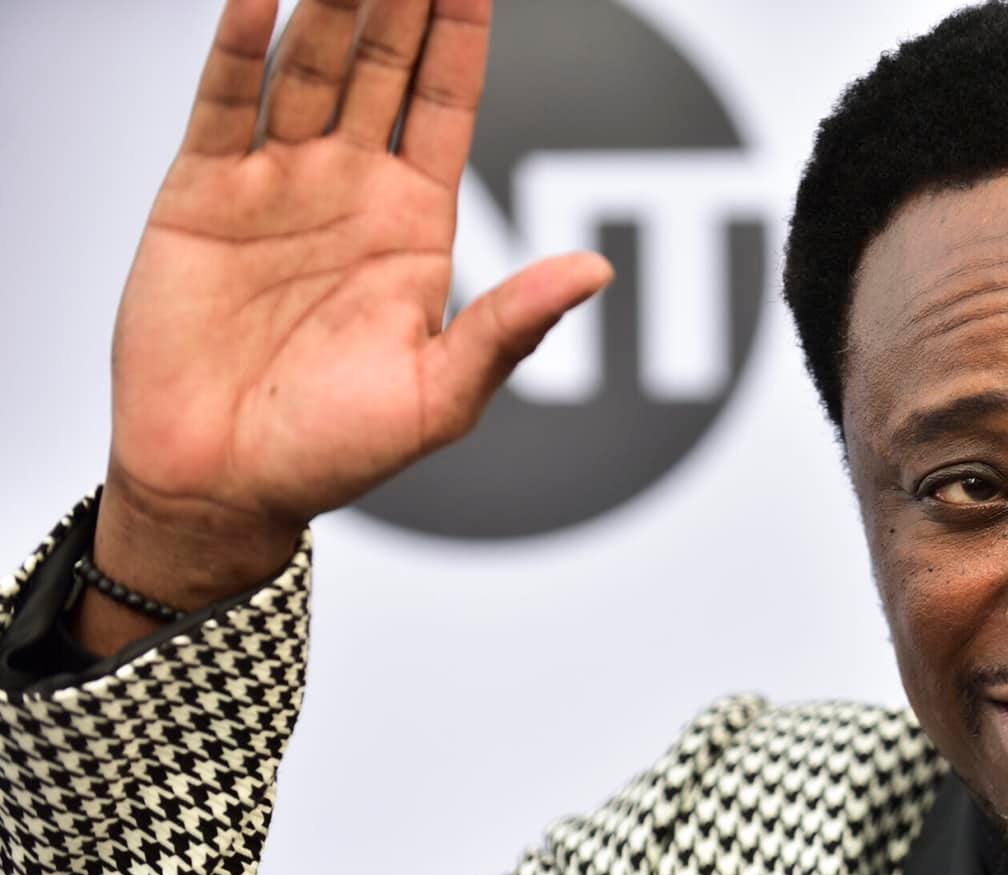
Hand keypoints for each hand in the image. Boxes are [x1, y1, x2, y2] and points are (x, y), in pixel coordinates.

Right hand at [94, 0, 610, 618]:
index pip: (445, 103)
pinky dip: (240, 44)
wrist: (224, 483)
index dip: (461, 37)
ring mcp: (275, 182)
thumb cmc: (335, 451)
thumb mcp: (443, 394)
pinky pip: (224, 100)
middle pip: (381, 65)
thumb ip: (513, 326)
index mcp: (414, 225)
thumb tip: (595, 272)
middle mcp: (348, 188)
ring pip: (307, 66)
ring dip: (326, 3)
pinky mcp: (202, 192)